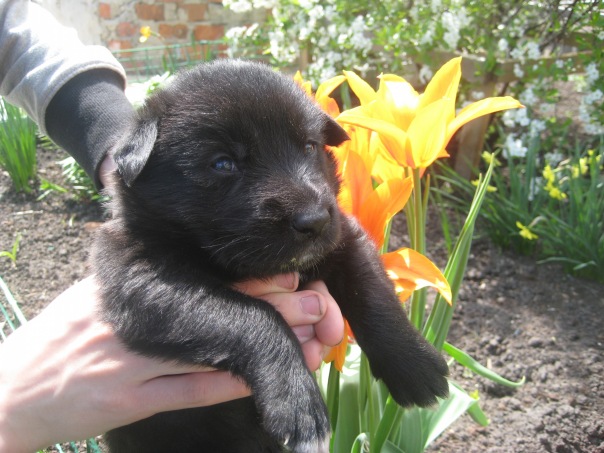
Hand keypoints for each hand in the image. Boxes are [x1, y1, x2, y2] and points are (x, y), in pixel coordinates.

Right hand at [0, 275, 342, 451]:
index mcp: (133, 284)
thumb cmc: (66, 335)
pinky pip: (188, 391)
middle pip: (218, 307)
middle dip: (274, 308)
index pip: (206, 276)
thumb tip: (208, 275)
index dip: (255, 279)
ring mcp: (133, 359)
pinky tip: (261, 381)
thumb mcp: (103, 295)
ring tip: (310, 344)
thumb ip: (151, 285)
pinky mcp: (128, 400)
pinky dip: (228, 386)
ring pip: (212, 350)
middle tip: (318, 305)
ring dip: (264, 349)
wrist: (12, 389)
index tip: (295, 278)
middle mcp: (138, 316)